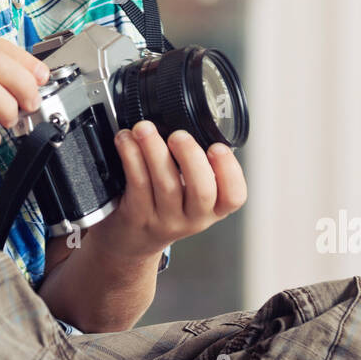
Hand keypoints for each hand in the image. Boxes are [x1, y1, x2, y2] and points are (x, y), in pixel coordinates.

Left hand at [97, 120, 246, 258]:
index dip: (230, 171)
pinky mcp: (137, 216)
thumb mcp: (188, 195)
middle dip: (191, 156)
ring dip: (154, 149)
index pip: (234, 196)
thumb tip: (187, 117)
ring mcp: (164, 220)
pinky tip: (126, 140)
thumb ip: (195, 166)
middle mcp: (192, 217)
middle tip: (178, 135)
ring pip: (165, 184)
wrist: (130, 242)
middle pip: (201, 191)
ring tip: (144, 128)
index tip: (218, 147)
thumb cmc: (163, 207)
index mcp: (212, 208)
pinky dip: (131, 156)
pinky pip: (137, 183)